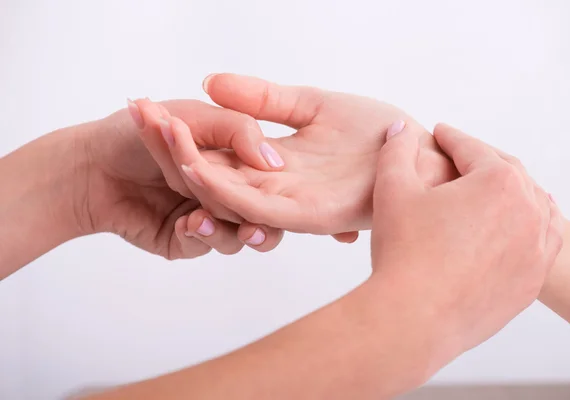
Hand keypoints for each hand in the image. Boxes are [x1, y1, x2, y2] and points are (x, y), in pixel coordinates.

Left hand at [76, 100, 283, 258]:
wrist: (91, 165)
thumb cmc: (137, 133)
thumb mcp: (194, 116)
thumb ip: (239, 131)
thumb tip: (274, 163)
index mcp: (234, 161)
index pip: (270, 178)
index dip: (275, 183)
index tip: (275, 181)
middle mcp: (225, 192)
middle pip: (259, 212)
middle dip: (249, 210)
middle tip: (248, 214)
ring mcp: (208, 217)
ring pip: (238, 235)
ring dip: (224, 224)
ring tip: (201, 216)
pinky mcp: (187, 241)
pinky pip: (208, 246)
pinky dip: (203, 236)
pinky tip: (188, 223)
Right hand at [156, 74, 457, 234]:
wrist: (424, 157)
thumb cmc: (378, 134)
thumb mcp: (313, 104)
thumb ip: (266, 98)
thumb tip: (212, 81)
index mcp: (274, 164)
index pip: (214, 154)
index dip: (178, 133)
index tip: (145, 108)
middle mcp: (274, 188)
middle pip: (210, 175)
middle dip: (170, 147)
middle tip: (134, 114)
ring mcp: (289, 204)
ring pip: (224, 193)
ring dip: (186, 165)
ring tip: (153, 132)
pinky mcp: (307, 213)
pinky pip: (254, 204)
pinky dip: (220, 186)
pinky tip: (191, 163)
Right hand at [370, 122, 563, 360]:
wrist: (414, 318)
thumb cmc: (404, 253)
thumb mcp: (392, 189)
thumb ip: (397, 151)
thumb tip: (400, 130)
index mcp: (498, 182)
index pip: (472, 149)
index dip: (451, 138)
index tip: (440, 133)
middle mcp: (528, 210)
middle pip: (507, 173)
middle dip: (482, 160)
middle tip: (461, 157)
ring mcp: (536, 248)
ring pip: (533, 205)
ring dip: (514, 190)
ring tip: (496, 185)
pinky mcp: (531, 279)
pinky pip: (543, 242)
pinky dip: (533, 225)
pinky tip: (521, 223)